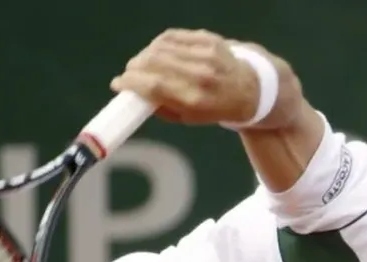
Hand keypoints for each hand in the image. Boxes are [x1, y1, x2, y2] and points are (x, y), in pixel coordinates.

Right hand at [111, 28, 259, 124]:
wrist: (248, 90)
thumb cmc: (213, 108)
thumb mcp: (188, 118)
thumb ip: (161, 107)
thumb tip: (133, 93)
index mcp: (195, 100)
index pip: (153, 85)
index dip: (130, 82)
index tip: (118, 83)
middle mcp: (201, 76)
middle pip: (153, 63)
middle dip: (134, 67)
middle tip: (129, 73)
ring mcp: (205, 54)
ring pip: (160, 47)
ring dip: (144, 55)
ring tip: (142, 64)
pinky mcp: (208, 39)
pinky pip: (173, 37)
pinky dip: (159, 45)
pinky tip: (157, 53)